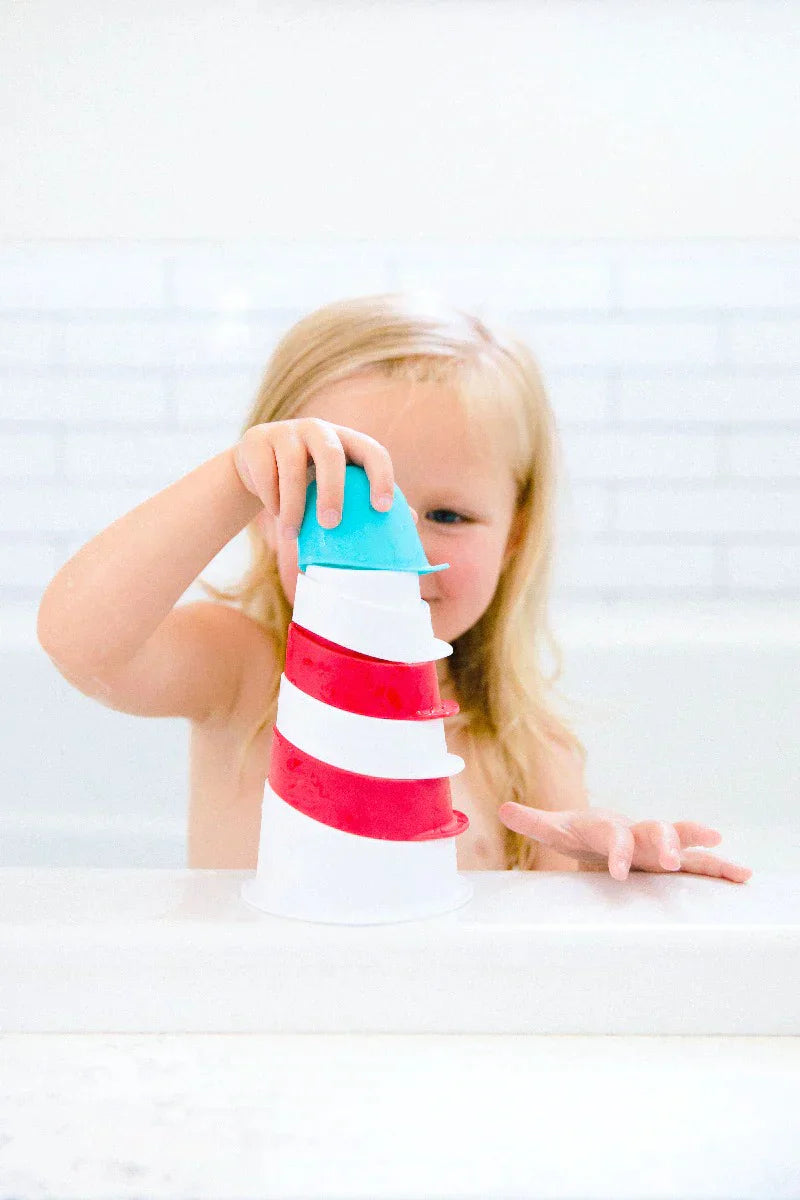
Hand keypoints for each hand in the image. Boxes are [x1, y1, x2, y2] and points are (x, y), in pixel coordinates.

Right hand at [233, 418, 398, 540]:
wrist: (257, 469)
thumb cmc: (308, 483)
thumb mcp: (338, 487)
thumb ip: (367, 500)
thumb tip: (409, 521)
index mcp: (347, 440)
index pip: (373, 451)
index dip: (381, 477)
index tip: (381, 508)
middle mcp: (319, 429)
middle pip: (331, 455)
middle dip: (332, 491)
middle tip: (331, 525)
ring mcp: (286, 431)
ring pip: (292, 467)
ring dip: (293, 506)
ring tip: (292, 535)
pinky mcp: (257, 439)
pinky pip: (266, 473)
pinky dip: (271, 499)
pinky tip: (276, 515)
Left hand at [497, 803, 752, 883]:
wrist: (603, 833)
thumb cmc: (581, 833)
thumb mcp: (557, 829)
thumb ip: (534, 821)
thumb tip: (503, 809)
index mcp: (608, 826)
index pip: (613, 835)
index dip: (616, 851)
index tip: (617, 872)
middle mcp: (637, 831)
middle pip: (654, 831)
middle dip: (663, 843)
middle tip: (668, 860)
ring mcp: (657, 845)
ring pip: (682, 842)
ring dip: (699, 849)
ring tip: (725, 856)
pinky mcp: (672, 860)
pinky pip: (699, 862)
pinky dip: (719, 867)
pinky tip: (742, 875)